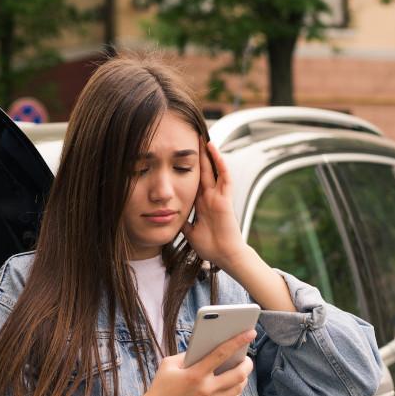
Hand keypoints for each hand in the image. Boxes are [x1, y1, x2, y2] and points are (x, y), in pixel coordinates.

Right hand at [126, 329, 254, 395]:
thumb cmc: (160, 387)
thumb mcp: (168, 365)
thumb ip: (187, 355)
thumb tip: (207, 348)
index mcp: (194, 374)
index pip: (222, 353)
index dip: (238, 341)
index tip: (250, 332)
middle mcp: (205, 390)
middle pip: (238, 374)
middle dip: (247, 363)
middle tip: (246, 358)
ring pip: (238, 388)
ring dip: (242, 377)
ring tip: (241, 369)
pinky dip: (235, 390)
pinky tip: (233, 384)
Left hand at [182, 141, 248, 268]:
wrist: (224, 255)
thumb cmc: (210, 246)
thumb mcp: (189, 231)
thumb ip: (182, 222)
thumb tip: (169, 216)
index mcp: (201, 203)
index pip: (194, 181)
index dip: (188, 169)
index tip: (180, 157)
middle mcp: (210, 197)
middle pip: (204, 172)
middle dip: (199, 157)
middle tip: (192, 140)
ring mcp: (218, 197)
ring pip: (215, 171)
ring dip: (211, 156)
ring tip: (205, 140)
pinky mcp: (226, 200)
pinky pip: (224, 178)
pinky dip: (221, 164)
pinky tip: (216, 152)